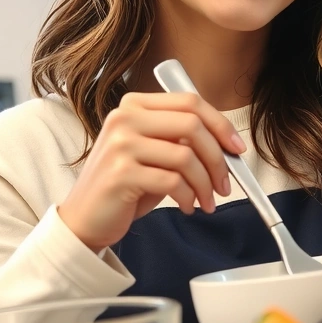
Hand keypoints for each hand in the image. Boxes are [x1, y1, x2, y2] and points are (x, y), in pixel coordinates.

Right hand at [58, 92, 242, 251]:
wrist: (84, 220)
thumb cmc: (125, 187)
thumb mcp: (154, 153)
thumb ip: (181, 139)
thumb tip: (227, 142)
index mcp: (134, 105)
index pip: (190, 102)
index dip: (220, 124)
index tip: (237, 148)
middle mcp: (124, 118)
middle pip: (192, 124)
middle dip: (218, 158)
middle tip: (225, 183)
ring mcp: (120, 144)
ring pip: (186, 156)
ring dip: (205, 184)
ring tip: (207, 201)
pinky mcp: (121, 173)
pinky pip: (173, 182)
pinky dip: (189, 197)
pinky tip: (188, 206)